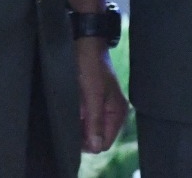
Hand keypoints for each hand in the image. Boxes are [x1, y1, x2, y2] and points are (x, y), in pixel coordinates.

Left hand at [74, 38, 127, 153]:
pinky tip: (74, 106)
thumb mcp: (92, 94)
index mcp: (118, 112)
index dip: (89, 142)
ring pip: (89, 131)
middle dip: (83, 133)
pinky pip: (84, 120)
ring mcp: (102, 108)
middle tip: (75, 115)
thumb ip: (95, 121)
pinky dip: (77, 117)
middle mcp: (112, 113)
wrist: (84, 44)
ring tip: (75, 108)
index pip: (104, 143)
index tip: (77, 128)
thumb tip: (96, 147)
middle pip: (96, 138)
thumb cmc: (90, 65)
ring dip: (79, 124)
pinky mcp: (93, 104)